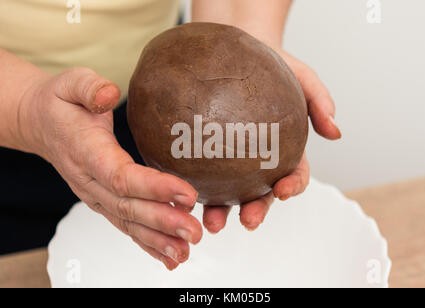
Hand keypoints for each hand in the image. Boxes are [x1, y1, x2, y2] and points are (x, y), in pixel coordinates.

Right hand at [21, 67, 202, 270]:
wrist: (41, 123)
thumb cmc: (62, 103)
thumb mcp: (72, 83)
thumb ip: (89, 88)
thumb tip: (109, 94)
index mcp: (85, 151)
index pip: (121, 176)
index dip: (154, 187)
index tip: (187, 193)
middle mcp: (89, 181)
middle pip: (128, 207)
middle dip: (163, 222)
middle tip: (193, 232)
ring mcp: (95, 196)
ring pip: (128, 223)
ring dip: (158, 240)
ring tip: (185, 251)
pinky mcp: (103, 202)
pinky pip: (126, 226)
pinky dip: (147, 244)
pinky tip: (169, 256)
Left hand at [202, 49, 341, 233]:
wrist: (240, 50)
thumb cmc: (275, 64)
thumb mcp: (303, 76)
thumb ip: (320, 101)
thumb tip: (336, 132)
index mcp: (286, 150)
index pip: (295, 174)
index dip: (291, 186)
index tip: (282, 191)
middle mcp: (260, 162)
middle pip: (261, 194)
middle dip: (257, 211)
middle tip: (247, 221)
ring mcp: (233, 162)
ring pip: (229, 194)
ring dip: (223, 212)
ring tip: (211, 222)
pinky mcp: (207, 154)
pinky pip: (200, 173)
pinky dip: (194, 187)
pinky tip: (181, 192)